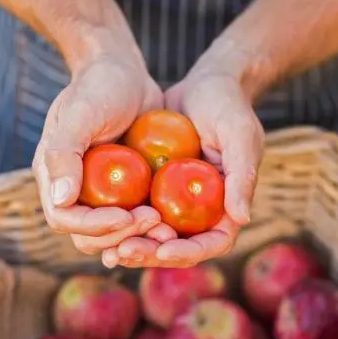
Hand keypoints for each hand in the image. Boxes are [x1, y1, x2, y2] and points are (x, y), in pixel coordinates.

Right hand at [33, 54, 176, 254]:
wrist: (125, 71)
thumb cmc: (99, 85)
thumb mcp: (80, 113)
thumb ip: (64, 154)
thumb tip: (61, 199)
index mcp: (55, 176)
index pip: (65, 219)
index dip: (93, 225)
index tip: (125, 216)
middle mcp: (75, 190)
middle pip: (89, 236)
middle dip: (120, 236)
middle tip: (154, 220)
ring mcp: (102, 194)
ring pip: (115, 234)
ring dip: (139, 237)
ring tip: (166, 228)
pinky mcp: (127, 192)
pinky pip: (138, 219)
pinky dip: (154, 226)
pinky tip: (175, 223)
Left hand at [101, 56, 264, 267]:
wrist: (203, 84)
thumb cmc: (228, 105)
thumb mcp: (239, 134)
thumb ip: (242, 175)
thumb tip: (241, 218)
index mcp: (227, 207)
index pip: (212, 242)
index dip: (188, 252)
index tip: (163, 248)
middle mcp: (202, 212)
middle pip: (178, 247)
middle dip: (151, 254)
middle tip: (124, 252)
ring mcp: (176, 203)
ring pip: (153, 236)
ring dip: (132, 246)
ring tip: (109, 249)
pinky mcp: (154, 190)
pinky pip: (135, 213)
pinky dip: (118, 222)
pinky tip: (95, 224)